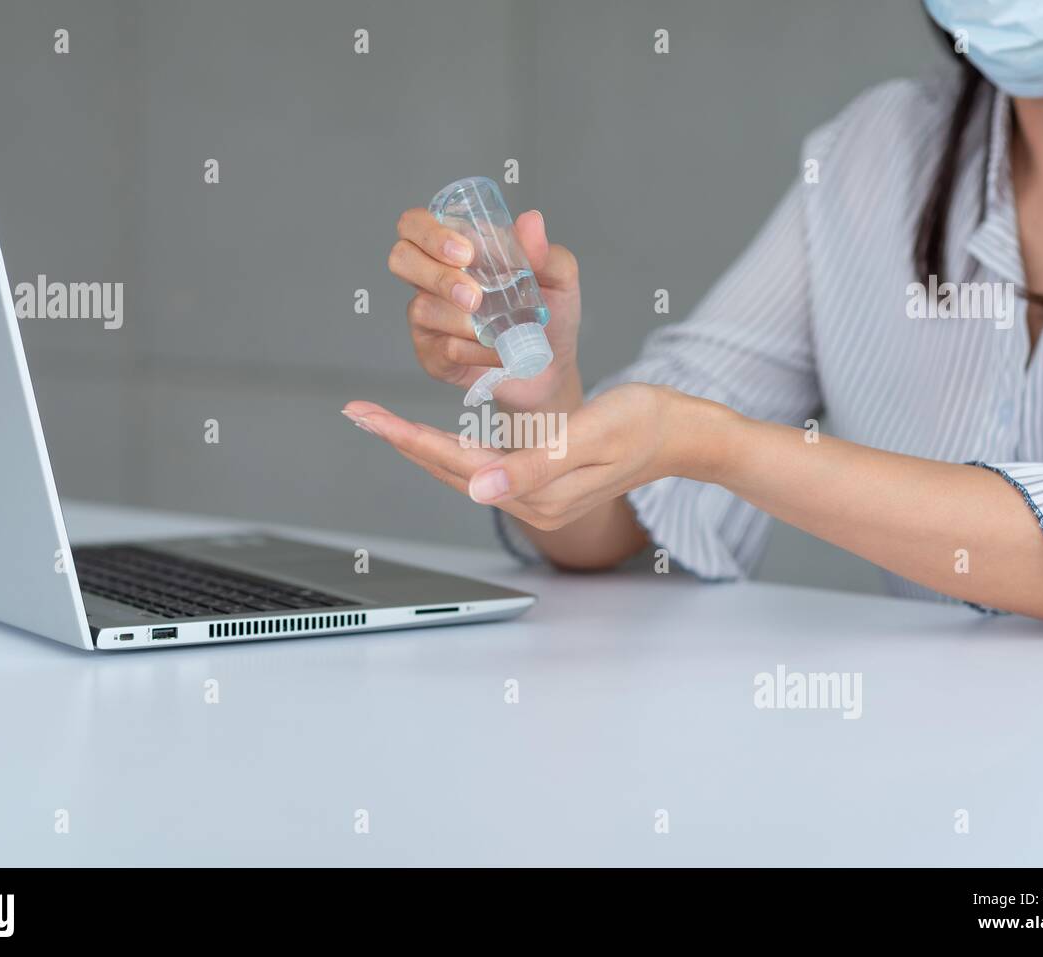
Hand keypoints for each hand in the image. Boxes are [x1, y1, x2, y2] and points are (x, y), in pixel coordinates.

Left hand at [343, 384, 730, 529]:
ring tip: (380, 420)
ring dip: (418, 444)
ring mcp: (535, 492)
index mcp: (537, 490)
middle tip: (358, 413)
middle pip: (449, 469)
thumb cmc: (645, 422)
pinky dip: (449, 446)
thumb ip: (535, 464)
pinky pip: (482, 465)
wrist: (684, 434)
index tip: (368, 416)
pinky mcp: (540, 479)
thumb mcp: (592, 435)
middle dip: (400, 440)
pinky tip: (431, 435)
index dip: (408, 437)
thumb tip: (478, 489)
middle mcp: (530, 499)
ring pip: (461, 468)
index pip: (456, 463)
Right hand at [389, 206, 581, 412]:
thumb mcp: (558, 277)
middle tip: (474, 296)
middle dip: (436, 275)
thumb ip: (543, 251)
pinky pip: (444, 349)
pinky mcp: (432, 355)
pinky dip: (477, 352)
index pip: (416, 224)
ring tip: (499, 330)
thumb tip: (531, 221)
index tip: (467, 254)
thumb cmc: (549, 314)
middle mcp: (432, 278)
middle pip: (401, 259)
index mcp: (455, 248)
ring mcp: (428, 317)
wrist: (552, 368)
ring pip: (423, 309)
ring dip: (464, 321)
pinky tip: (499, 352)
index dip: (430, 233)